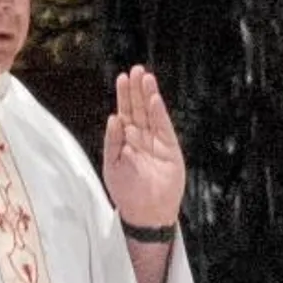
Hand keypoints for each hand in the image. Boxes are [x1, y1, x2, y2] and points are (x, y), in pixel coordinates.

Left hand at [103, 66, 186, 229]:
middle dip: (136, 89)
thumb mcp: (113, 166)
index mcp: (125, 141)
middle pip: (138, 109)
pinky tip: (155, 99)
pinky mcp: (170, 149)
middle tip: (136, 70)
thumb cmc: (127, 192)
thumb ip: (113, 142)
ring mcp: (156, 143)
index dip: (123, 96)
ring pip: (151, 115)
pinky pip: (164, 127)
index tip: (123, 78)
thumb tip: (113, 119)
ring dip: (148, 96)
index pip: (124, 113)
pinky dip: (159, 113)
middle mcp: (141, 138)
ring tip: (146, 77)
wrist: (147, 212)